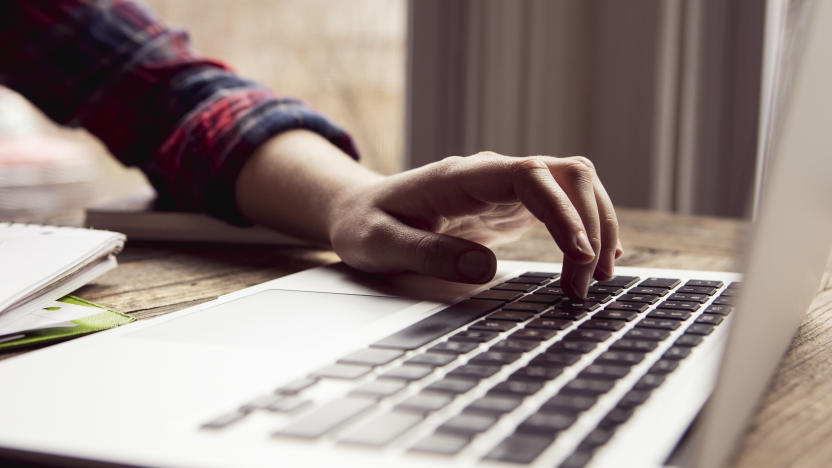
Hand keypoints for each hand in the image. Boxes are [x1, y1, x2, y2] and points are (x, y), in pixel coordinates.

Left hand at [327, 151, 621, 296]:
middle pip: (567, 174)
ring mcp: (506, 187)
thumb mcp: (380, 244)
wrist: (360, 210)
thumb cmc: (366, 224)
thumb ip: (427, 253)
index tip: (579, 255)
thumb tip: (485, 268)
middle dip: (590, 225)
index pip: (530, 175)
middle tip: (583, 285)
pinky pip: (564, 206)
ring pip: (574, 186)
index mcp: (461, 176)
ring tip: (597, 279)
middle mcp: (492, 174)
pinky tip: (595, 261)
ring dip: (597, 226)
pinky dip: (587, 229)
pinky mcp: (512, 206)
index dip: (563, 211)